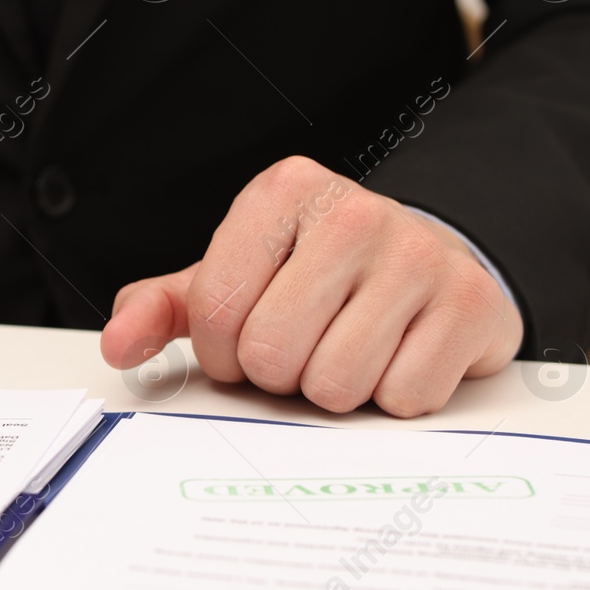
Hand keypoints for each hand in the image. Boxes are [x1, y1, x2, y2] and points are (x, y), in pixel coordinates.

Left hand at [100, 156, 520, 416]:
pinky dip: (393, 398)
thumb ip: (163, 309)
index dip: (222, 351)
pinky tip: (398, 355)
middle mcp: (354, 211)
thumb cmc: (312, 276)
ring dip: (334, 390)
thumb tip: (117, 346)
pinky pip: (403, 398)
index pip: (214, 312)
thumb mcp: (230, 279)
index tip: (245, 335)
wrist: (425, 261)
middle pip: (274, 354)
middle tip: (303, 346)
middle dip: (278, 373)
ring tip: (348, 348)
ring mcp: (420, 255)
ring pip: (338, 384)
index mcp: (282, 191)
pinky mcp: (473, 305)